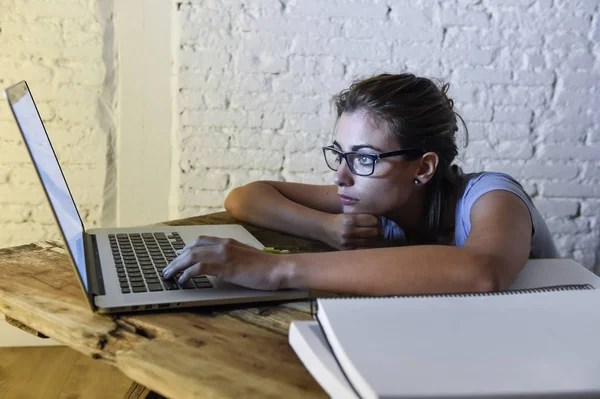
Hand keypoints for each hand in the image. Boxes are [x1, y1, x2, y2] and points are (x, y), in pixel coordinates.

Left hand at [161, 236, 287, 289]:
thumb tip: (222, 266)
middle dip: (176, 259)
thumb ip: (233, 257)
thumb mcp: (247, 257)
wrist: (279, 268)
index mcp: (229, 241)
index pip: (200, 241)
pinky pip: (199, 268)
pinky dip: (187, 274)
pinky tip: (183, 280)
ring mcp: (224, 255)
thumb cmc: (266, 267)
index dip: (185, 249)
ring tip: (169, 275)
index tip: (178, 258)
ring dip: (177, 266)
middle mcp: (224, 245)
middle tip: (168, 269)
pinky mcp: (225, 267)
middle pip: (191, 248)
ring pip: (191, 256)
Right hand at [322, 213, 383, 249]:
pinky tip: (369, 242)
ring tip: (375, 236)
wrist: (323, 229)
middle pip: (373, 231)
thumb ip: (362, 217)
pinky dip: (368, 245)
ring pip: (370, 241)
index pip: (372, 220)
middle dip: (378, 230)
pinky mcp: (347, 250)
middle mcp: (349, 231)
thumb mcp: (349, 215)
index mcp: (350, 220)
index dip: (378, 220)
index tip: (378, 221)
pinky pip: (364, 248)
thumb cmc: (338, 220)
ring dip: (375, 238)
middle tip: (379, 229)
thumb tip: (380, 221)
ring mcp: (348, 242)